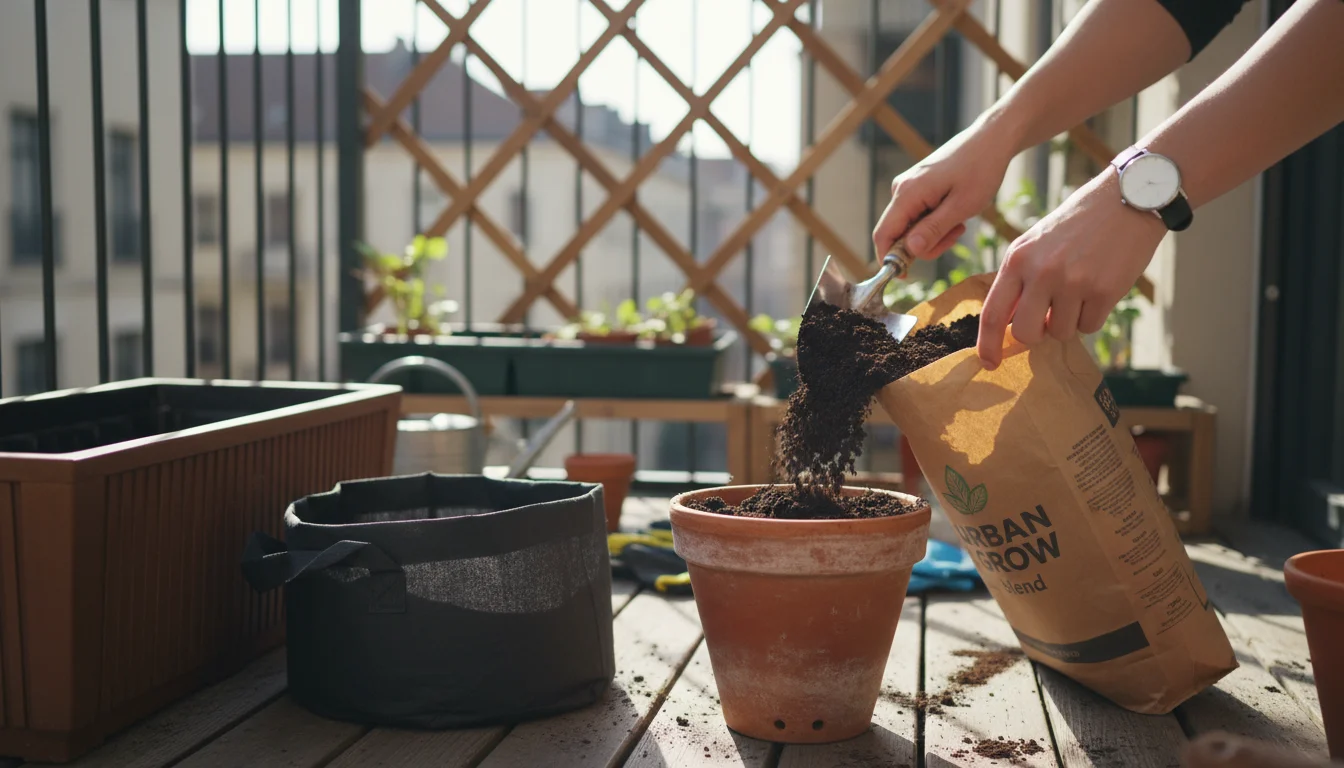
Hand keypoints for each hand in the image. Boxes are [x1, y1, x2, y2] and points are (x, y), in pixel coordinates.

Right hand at [872, 118, 1018, 260]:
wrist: (991, 140)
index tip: (908, 276)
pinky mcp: (917, 186)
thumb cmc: (981, 170)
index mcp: (907, 193)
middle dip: (922, 245)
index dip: (890, 260)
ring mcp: (908, 187)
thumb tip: (909, 251)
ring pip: (909, 226)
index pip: (883, 235)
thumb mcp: (962, 206)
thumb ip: (933, 230)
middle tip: (954, 237)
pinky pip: (917, 215)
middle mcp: (901, 189)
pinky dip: (935, 222)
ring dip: (932, 234)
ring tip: (959, 223)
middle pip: (897, 234)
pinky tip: (955, 212)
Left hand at [977, 168, 1166, 367]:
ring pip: (1061, 332)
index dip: (987, 344)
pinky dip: (1093, 314)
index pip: (993, 313)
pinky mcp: (1103, 291)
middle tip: (1049, 318)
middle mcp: (1041, 272)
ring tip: (1081, 288)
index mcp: (1017, 259)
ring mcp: (1072, 283)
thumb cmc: (1078, 224)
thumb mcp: (1036, 242)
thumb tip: (1009, 325)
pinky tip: (1099, 286)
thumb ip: (1020, 280)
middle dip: (1037, 334)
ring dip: (1070, 320)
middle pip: (1026, 334)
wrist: (1128, 199)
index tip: (988, 363)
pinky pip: (1090, 326)